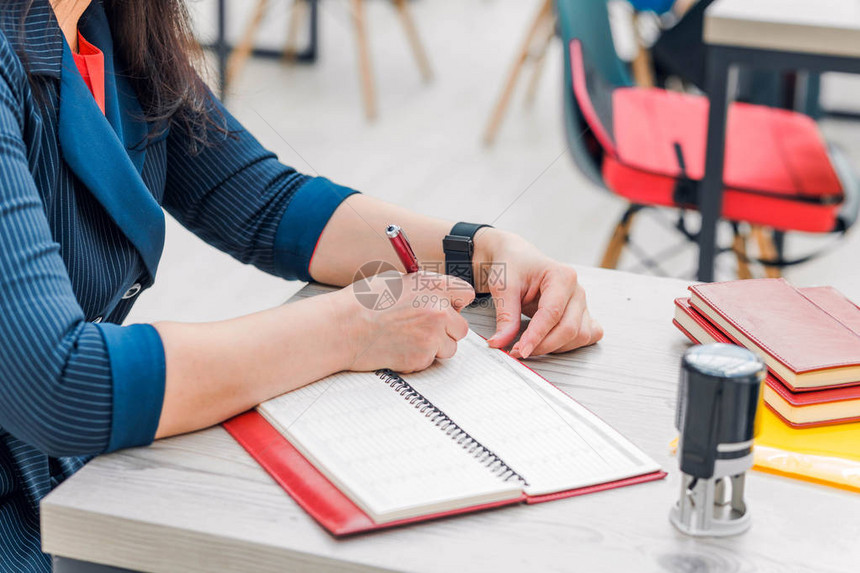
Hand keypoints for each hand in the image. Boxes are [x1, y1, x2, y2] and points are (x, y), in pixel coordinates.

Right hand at [338, 271, 475, 372]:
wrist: (343, 327)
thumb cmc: (363, 303)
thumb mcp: (398, 281)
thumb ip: (425, 289)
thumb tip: (440, 296)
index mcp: (433, 286)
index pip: (466, 294)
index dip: (456, 302)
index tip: (448, 307)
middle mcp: (438, 310)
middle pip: (462, 327)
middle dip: (447, 329)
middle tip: (424, 327)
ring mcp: (431, 336)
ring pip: (450, 347)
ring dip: (435, 346)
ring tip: (409, 338)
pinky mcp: (422, 357)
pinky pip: (431, 361)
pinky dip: (419, 357)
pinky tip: (400, 347)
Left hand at [474, 229, 602, 357]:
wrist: (517, 257)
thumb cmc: (513, 264)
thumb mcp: (503, 286)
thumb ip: (505, 316)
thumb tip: (501, 342)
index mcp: (561, 276)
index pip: (552, 313)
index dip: (536, 336)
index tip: (520, 350)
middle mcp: (576, 290)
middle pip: (569, 328)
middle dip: (544, 345)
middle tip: (518, 351)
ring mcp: (581, 303)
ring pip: (580, 336)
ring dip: (556, 347)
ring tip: (530, 346)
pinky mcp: (581, 314)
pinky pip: (588, 336)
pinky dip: (572, 345)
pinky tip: (553, 343)